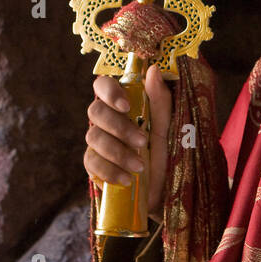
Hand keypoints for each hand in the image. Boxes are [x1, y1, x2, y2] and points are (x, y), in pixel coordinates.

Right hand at [84, 64, 173, 221]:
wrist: (164, 191)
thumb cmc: (167, 155)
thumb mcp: (168, 128)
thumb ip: (160, 102)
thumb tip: (152, 70)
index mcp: (123, 105)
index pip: (102, 86)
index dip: (109, 91)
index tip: (126, 106)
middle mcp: (107, 120)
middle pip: (96, 111)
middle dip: (119, 127)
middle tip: (143, 142)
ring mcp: (98, 142)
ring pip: (93, 136)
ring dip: (117, 152)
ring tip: (140, 167)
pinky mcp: (94, 165)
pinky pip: (91, 162)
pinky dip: (110, 171)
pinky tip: (127, 180)